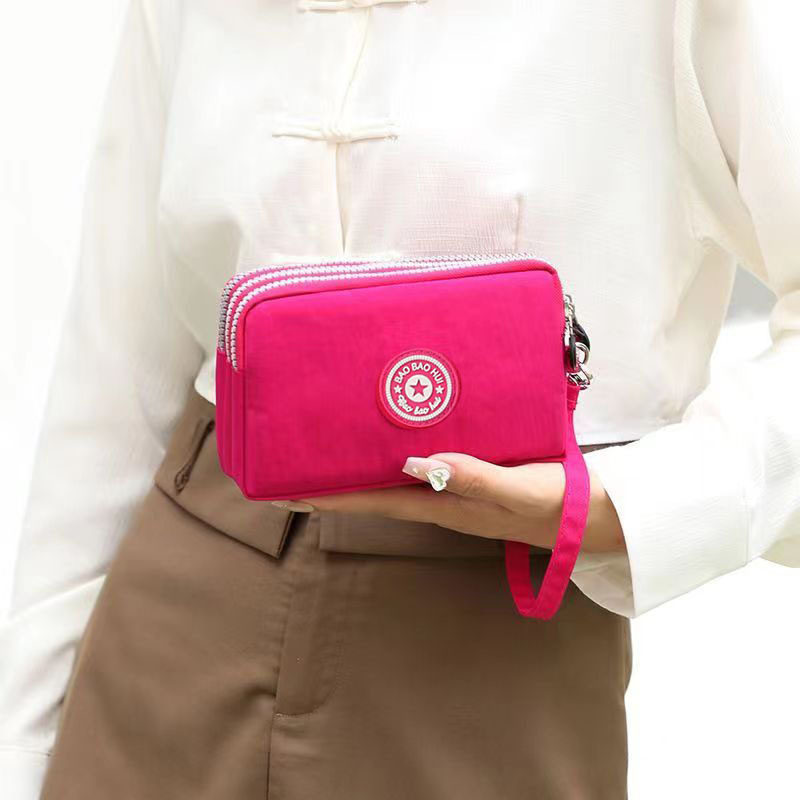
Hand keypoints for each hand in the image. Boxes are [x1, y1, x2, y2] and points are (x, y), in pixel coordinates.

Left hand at [273, 453, 626, 553]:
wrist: (585, 512)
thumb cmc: (552, 502)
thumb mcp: (514, 490)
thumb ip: (469, 477)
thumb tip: (415, 464)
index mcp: (441, 505)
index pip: (374, 500)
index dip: (330, 497)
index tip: (287, 493)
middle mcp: (437, 500)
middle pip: (373, 493)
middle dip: (330, 486)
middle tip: (288, 471)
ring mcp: (451, 491)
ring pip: (392, 480)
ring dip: (356, 473)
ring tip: (323, 456)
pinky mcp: (466, 476)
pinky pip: (418, 467)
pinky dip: (392, 458)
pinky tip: (389, 443)